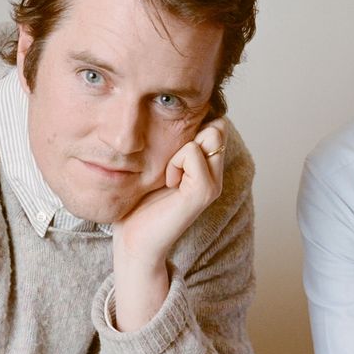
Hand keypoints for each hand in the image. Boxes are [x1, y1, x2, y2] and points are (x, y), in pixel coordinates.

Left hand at [110, 121, 227, 329]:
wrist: (134, 237)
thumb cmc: (140, 201)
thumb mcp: (160, 163)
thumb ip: (177, 143)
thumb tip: (182, 116)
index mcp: (207, 167)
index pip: (216, 124)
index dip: (194, 127)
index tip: (171, 155)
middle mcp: (216, 175)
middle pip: (218, 127)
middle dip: (190, 135)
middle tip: (171, 165)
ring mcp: (213, 184)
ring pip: (210, 135)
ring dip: (180, 150)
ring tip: (169, 176)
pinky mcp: (204, 191)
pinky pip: (192, 152)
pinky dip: (174, 162)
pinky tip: (169, 183)